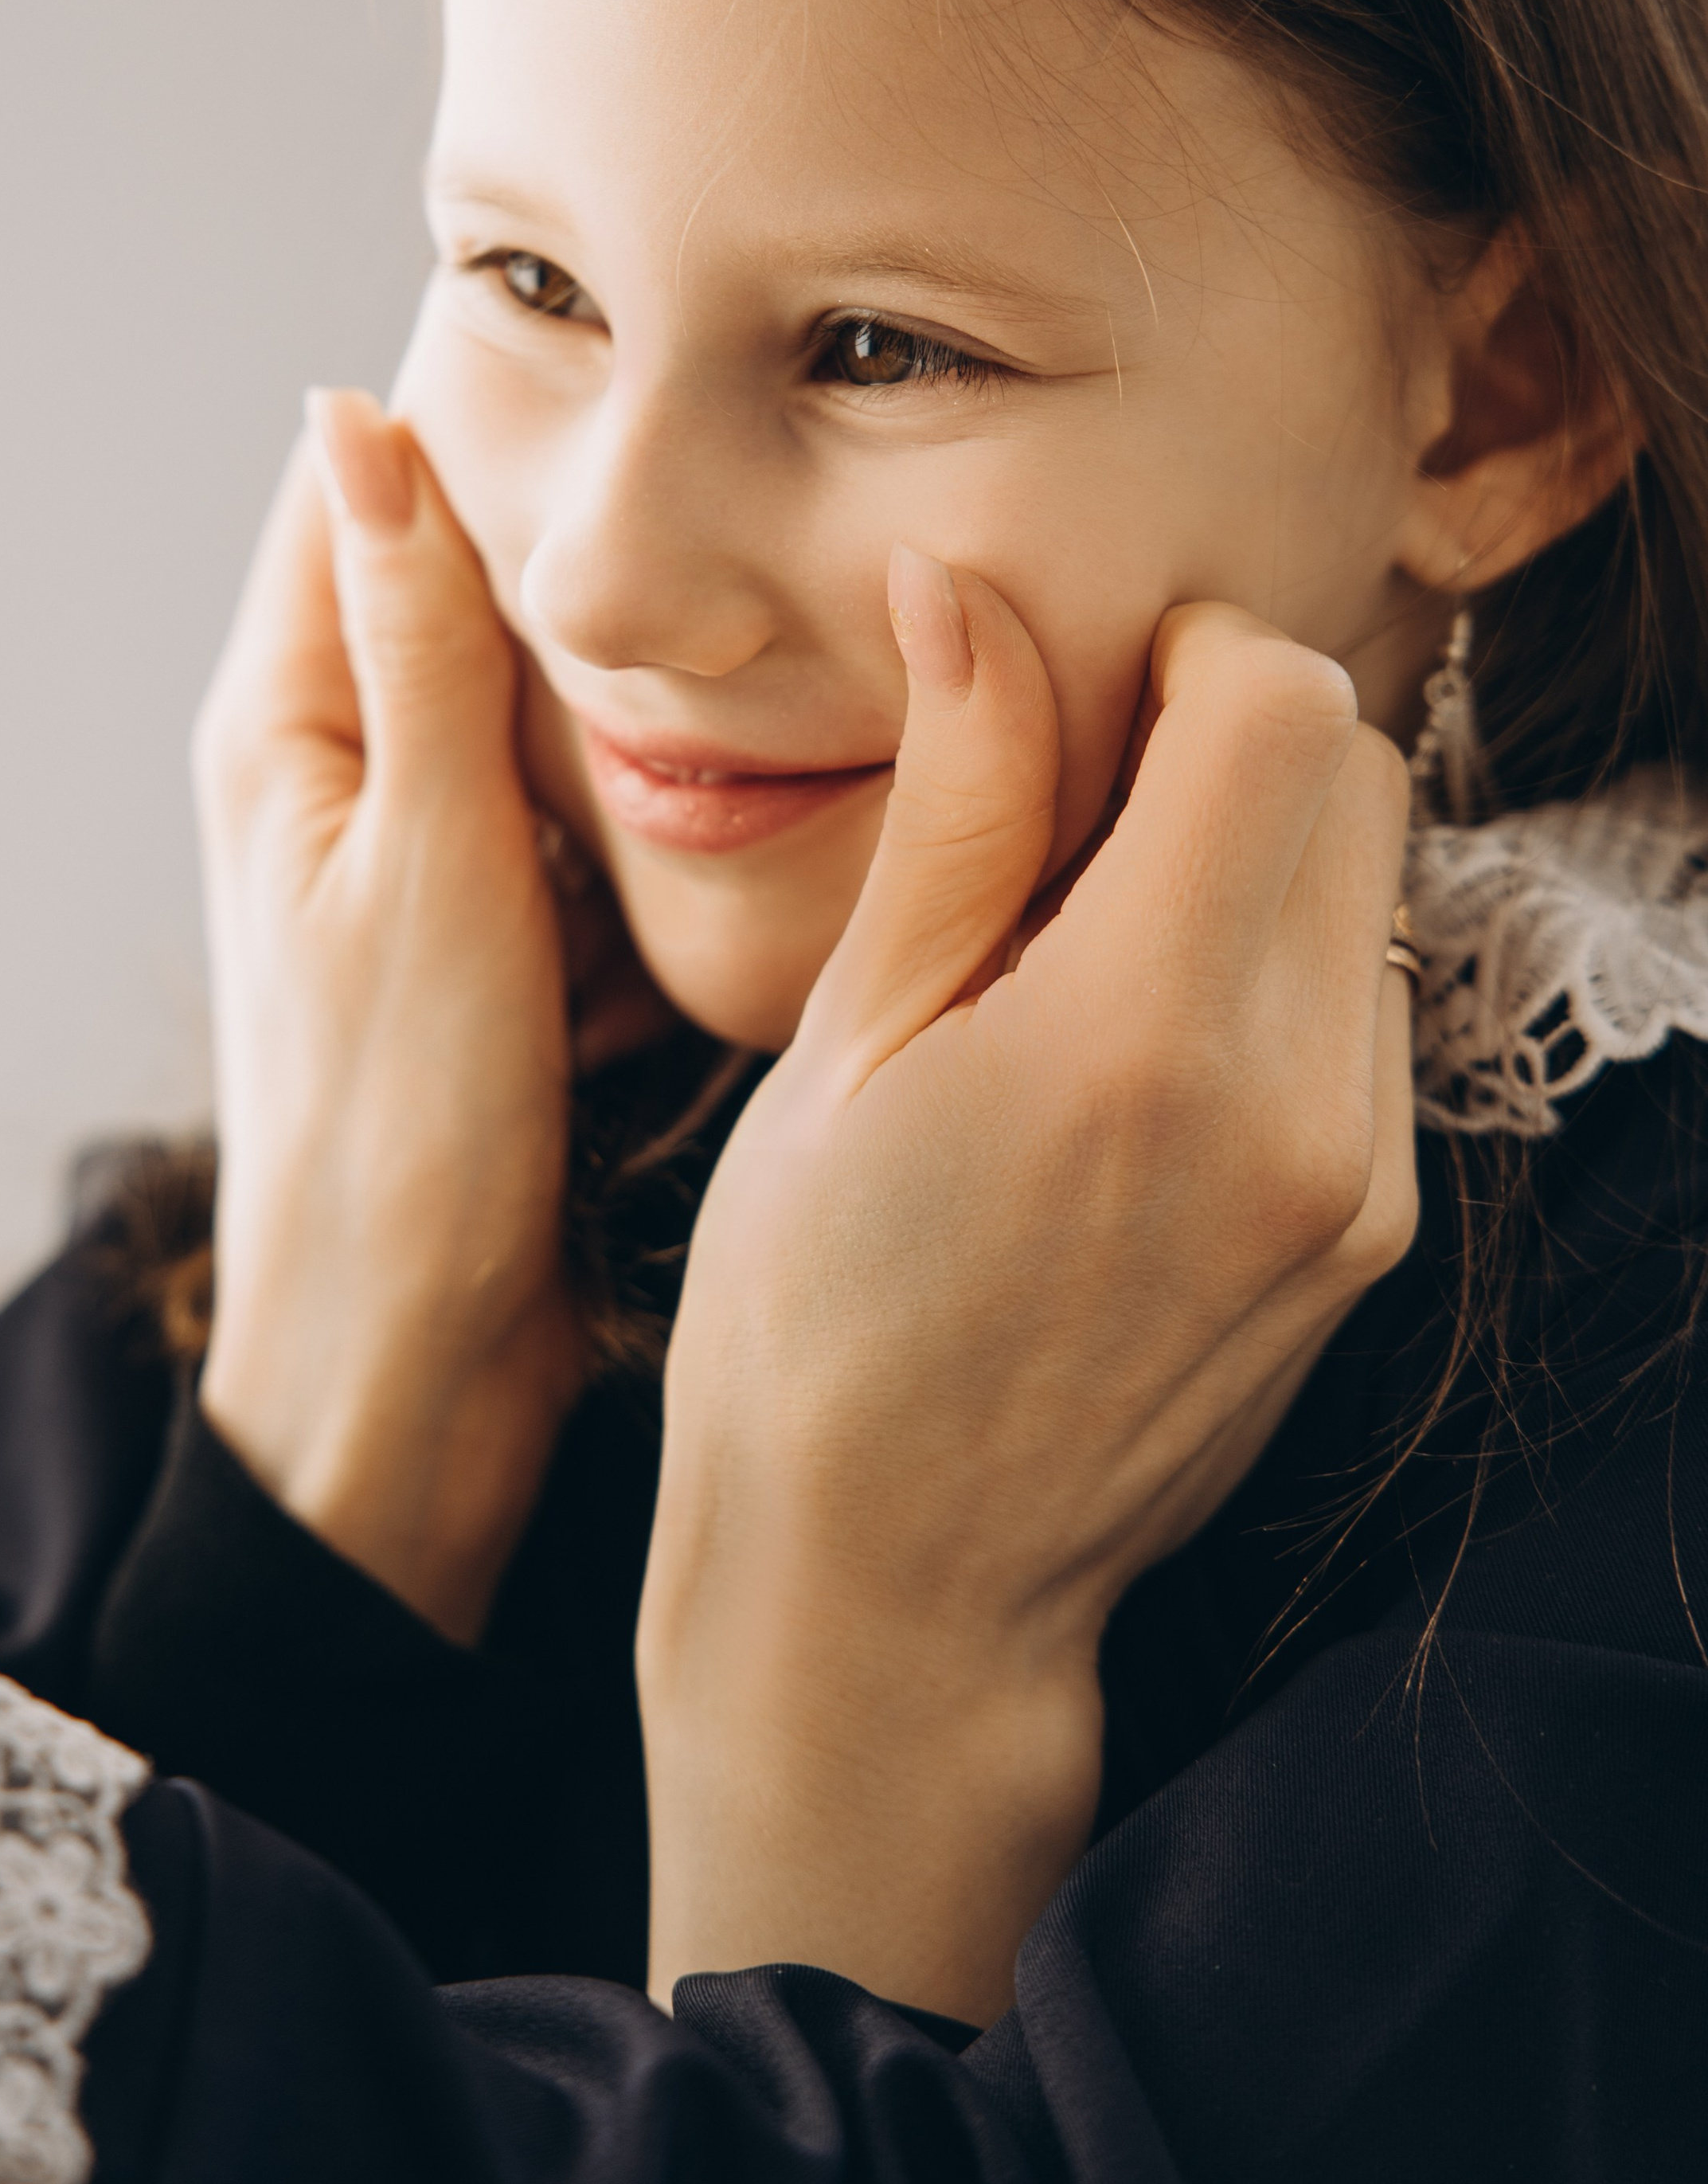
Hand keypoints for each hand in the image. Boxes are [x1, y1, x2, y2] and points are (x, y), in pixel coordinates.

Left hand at [195, 393, 641, 1641]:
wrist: (415, 1370)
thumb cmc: (397, 1137)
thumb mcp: (426, 864)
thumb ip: (415, 648)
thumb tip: (357, 421)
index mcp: (281, 732)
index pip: (354, 498)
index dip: (461, 412)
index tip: (595, 337)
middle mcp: (338, 774)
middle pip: (460, 589)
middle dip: (577, 542)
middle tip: (722, 463)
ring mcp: (425, 857)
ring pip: (540, 703)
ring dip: (631, 671)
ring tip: (763, 599)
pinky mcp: (500, 938)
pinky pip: (583, 815)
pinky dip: (649, 793)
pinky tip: (749, 771)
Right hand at [637, 565, 1416, 2023]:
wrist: (899, 1594)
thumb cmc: (811, 1324)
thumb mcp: (847, 1042)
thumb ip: (952, 804)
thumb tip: (965, 589)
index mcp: (1138, 1038)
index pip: (1283, 711)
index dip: (1189, 652)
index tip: (1087, 688)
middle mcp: (1296, 1106)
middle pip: (1358, 776)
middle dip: (1230, 734)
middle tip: (1073, 800)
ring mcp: (1357, 1181)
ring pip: (1371, 886)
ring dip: (1255, 849)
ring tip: (1083, 942)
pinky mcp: (1372, 1233)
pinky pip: (1363, 1010)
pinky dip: (1270, 968)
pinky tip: (1130, 1047)